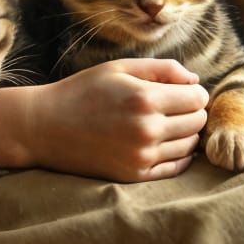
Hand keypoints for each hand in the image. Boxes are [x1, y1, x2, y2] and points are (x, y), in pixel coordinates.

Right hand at [18, 57, 209, 181]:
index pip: (198, 98)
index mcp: (145, 98)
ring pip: (189, 146)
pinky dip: (179, 155)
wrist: (45, 127)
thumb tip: (195, 80)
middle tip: (176, 105)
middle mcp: (147, 130)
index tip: (183, 90)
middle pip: (197, 122)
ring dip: (186, 133)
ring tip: (168, 122)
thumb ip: (162, 68)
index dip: (195, 91)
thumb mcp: (120, 68)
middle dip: (192, 111)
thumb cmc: (83, 91)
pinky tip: (165, 142)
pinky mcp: (135, 175)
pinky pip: (176, 167)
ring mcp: (142, 156)